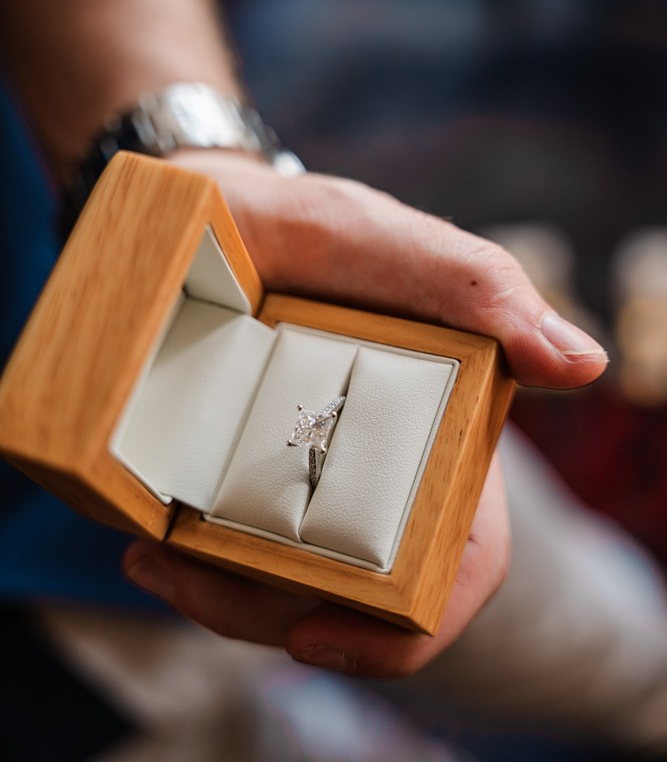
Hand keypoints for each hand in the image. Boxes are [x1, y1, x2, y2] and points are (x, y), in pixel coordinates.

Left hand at [124, 151, 606, 676]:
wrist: (215, 208)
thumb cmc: (314, 227)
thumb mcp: (384, 242)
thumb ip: (479, 289)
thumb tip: (583, 365)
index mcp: (442, 432)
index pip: (460, 557)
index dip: (411, 625)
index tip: (318, 635)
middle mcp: (382, 468)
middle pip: (353, 593)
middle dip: (274, 611)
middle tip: (187, 574)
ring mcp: (309, 476)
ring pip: (283, 587)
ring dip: (218, 595)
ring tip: (153, 558)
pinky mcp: (245, 471)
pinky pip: (231, 551)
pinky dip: (190, 565)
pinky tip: (146, 542)